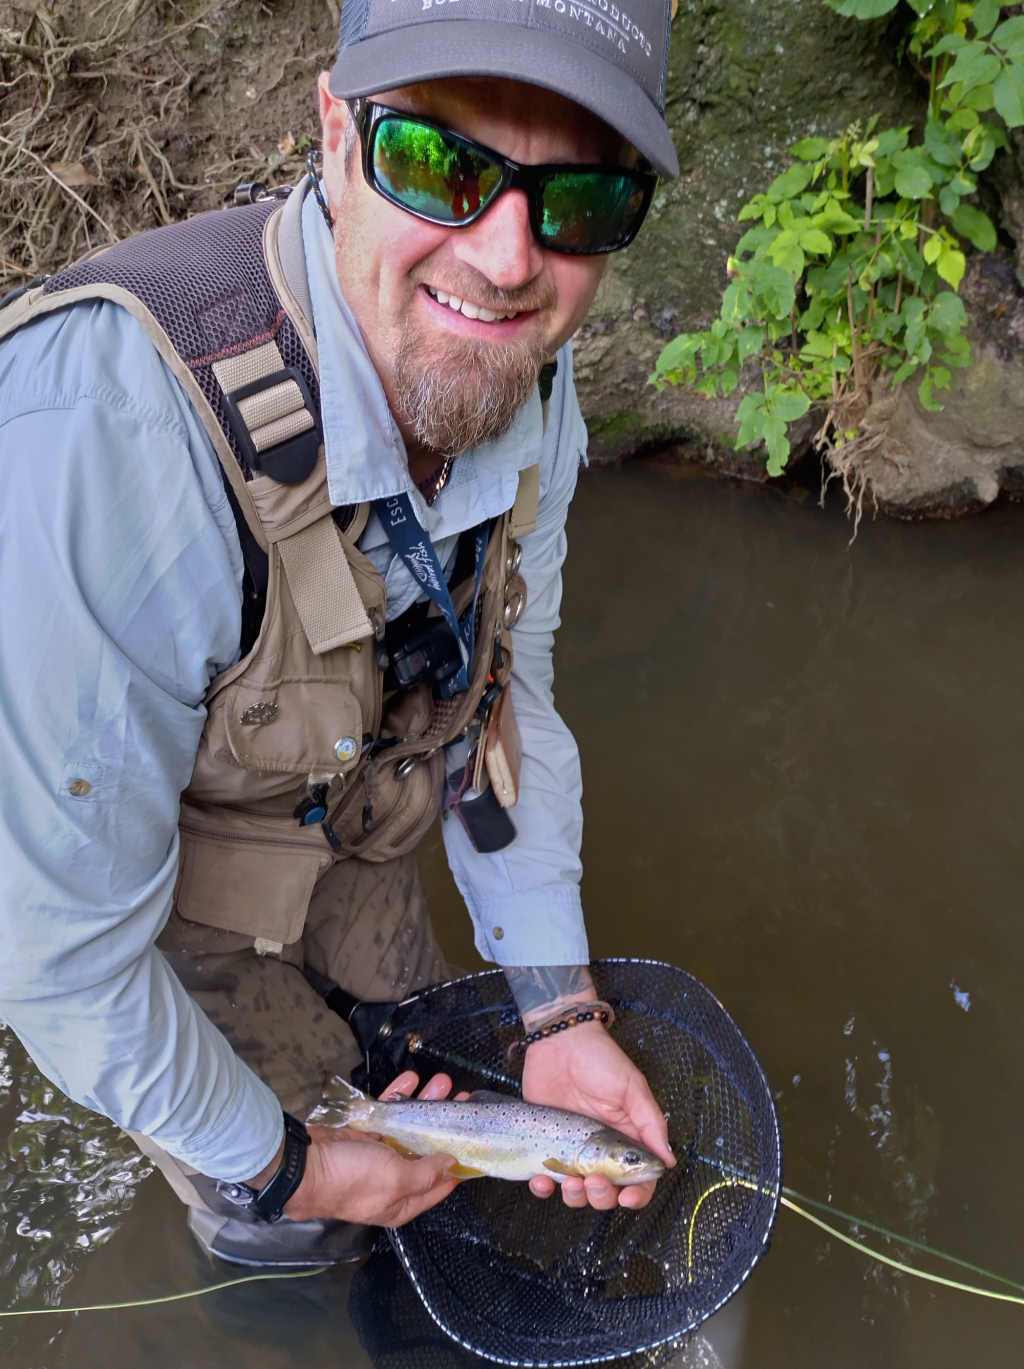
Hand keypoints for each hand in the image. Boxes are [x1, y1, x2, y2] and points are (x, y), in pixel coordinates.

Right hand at [284, 1070, 460, 1226]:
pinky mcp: (363, 1134)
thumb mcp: (395, 1180)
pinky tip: (410, 1079)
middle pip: (426, 1149)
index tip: (475, 1141)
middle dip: (445, 1123)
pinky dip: (398, 1096)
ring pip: (408, 1127)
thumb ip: (425, 1173)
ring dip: (425, 1103)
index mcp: (402, 1201)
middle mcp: (392, 1179)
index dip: (458, 1164)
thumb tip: (452, 1165)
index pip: (438, 1185)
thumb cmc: (352, 1179)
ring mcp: (377, 1155)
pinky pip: (386, 1113)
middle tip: (462, 1098)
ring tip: (442, 1082)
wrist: (302, 1165)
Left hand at [521, 1023, 674, 1210]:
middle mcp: (601, 1151)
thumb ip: (651, 1123)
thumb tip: (667, 1160)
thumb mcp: (632, 1088)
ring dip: (574, 1196)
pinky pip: (545, 1179)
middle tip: (593, 1179)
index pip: (638, 1179)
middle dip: (601, 1195)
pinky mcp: (545, 1146)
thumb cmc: (600, 1059)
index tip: (626, 1197)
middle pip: (607, 1192)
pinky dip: (542, 1188)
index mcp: (626, 1139)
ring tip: (569, 1180)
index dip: (636, 1194)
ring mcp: (572, 1150)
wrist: (558, 1040)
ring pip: (576, 1192)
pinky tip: (540, 1179)